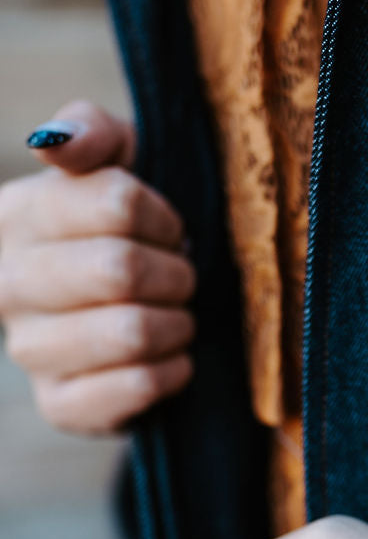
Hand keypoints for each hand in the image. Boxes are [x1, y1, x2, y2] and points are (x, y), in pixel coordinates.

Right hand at [0, 100, 194, 434]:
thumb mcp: (121, 160)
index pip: (116, 203)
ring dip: (176, 324)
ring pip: (131, 332)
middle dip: (174, 274)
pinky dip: (172, 372)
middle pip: (122, 270)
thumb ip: (91, 132)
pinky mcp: (60, 406)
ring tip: (174, 318)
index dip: (163, 217)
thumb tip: (53, 144)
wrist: (138, 313)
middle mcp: (5, 284)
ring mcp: (29, 350)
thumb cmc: (132, 228)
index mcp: (13, 216)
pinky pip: (134, 387)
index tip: (167, 229)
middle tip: (179, 278)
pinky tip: (170, 360)